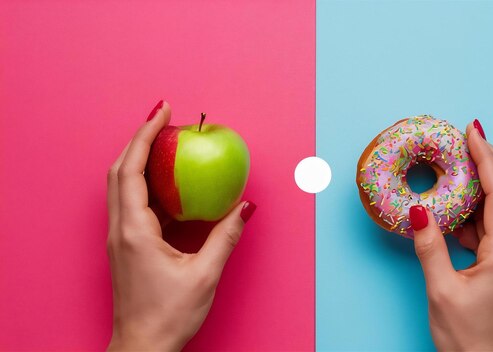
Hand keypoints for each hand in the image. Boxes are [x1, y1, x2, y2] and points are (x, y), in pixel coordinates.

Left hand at [106, 101, 255, 350]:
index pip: (132, 169)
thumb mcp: (204, 275)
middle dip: (139, 137)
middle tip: (164, 118)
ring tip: (166, 142)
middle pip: (119, 169)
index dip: (145, 135)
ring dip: (139, 157)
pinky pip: (130, 202)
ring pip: (120, 184)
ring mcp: (119, 237)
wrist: (141, 348)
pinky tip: (168, 182)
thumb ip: (225, 237)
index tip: (163, 111)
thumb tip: (245, 207)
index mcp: (135, 230)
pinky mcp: (125, 245)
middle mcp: (120, 228)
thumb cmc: (169, 316)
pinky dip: (145, 181)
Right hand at [410, 120, 492, 350]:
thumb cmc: (466, 336)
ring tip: (459, 166)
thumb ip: (429, 246)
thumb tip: (417, 211)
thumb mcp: (440, 289)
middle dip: (490, 161)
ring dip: (485, 185)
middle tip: (469, 137)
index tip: (473, 132)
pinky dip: (479, 212)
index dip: (487, 158)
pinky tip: (458, 210)